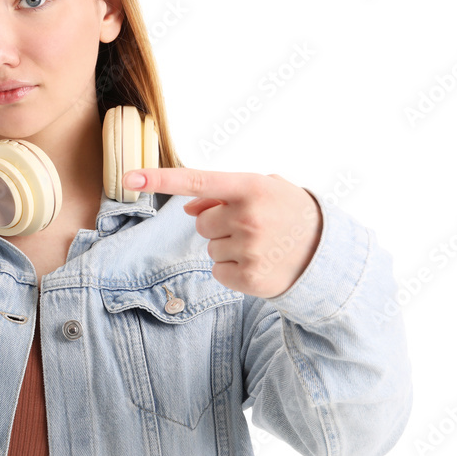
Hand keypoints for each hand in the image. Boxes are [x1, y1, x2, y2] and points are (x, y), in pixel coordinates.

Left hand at [122, 168, 322, 297]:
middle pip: (201, 222)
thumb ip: (222, 194)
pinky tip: (258, 263)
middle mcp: (247, 216)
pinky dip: (232, 268)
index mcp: (249, 187)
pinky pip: (218, 270)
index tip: (128, 177)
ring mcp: (249, 248)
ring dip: (227, 246)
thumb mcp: (262, 190)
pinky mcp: (249, 277)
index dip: (159, 179)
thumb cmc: (288, 213)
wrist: (328, 253)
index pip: (195, 180)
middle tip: (251, 226)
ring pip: (209, 247)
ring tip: (260, 245)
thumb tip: (188, 207)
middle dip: (219, 224)